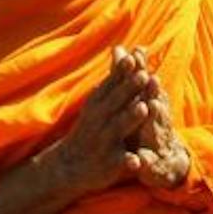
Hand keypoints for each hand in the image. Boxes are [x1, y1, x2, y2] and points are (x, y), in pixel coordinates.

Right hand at [51, 46, 155, 195]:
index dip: (122, 72)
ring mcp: (104, 141)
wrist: (68, 165)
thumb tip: (122, 48)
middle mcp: (99, 119)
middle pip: (116, 102)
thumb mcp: (97, 101)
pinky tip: (137, 161)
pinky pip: (120, 161)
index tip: (134, 57)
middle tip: (144, 75)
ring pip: (119, 128)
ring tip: (144, 109)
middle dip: (129, 89)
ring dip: (130, 118)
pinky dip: (128, 161)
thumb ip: (114, 77)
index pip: (110, 84)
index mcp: (97, 104)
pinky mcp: (109, 163)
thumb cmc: (90, 127)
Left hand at [121, 64, 190, 191]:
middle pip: (157, 102)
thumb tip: (122, 48)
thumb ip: (130, 77)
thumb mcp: (138, 101)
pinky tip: (140, 160)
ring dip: (156, 119)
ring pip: (157, 129)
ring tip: (152, 107)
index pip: (147, 84)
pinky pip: (150, 163)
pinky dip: (145, 161)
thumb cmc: (145, 125)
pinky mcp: (154, 165)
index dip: (142, 68)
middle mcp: (158, 120)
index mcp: (151, 105)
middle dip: (154, 90)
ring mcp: (158, 142)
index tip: (137, 52)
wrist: (165, 162)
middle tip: (152, 77)